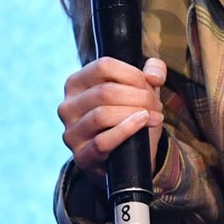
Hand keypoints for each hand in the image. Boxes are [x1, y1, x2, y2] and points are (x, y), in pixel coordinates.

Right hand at [58, 56, 165, 174]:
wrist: (126, 157)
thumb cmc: (129, 116)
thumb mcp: (141, 89)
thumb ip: (153, 71)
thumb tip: (154, 76)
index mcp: (76, 83)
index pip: (103, 66)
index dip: (132, 74)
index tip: (150, 85)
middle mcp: (67, 106)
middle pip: (105, 91)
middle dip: (139, 97)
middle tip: (156, 106)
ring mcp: (71, 132)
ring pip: (102, 115)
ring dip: (135, 113)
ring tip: (153, 117)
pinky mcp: (81, 156)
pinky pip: (101, 142)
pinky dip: (125, 130)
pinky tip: (141, 124)